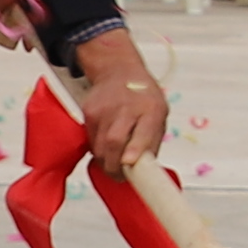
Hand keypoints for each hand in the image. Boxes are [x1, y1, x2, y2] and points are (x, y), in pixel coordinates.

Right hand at [70, 25, 171, 172]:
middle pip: (114, 141)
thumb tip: (144, 170)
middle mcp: (126, 107)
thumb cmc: (143, 97)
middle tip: (119, 176)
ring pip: (99, 146)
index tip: (129, 163)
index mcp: (150, 108)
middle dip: (114, 166)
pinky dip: (97, 149)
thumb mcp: (159, 114)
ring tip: (113, 165)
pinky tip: (105, 147)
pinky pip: (90, 139)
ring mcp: (104, 109)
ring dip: (105, 161)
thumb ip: (152, 140)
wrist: (118, 70)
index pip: (142, 130)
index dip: (135, 148)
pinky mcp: (88, 111)